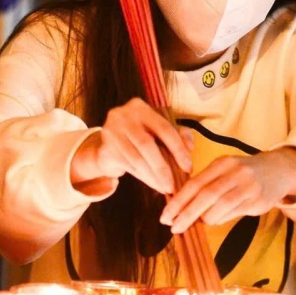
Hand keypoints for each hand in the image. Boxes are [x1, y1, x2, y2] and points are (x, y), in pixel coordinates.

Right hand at [69, 98, 193, 194]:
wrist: (107, 145)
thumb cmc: (139, 136)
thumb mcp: (157, 131)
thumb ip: (177, 135)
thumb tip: (190, 147)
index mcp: (139, 107)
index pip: (163, 128)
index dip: (178, 149)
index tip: (188, 167)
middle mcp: (123, 116)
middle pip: (147, 144)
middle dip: (162, 167)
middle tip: (173, 184)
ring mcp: (111, 132)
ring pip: (136, 158)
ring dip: (153, 176)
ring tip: (164, 187)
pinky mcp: (105, 149)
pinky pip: (127, 166)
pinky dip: (143, 177)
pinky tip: (153, 184)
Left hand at [159, 148, 295, 233]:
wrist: (278, 171)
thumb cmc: (242, 173)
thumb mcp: (224, 170)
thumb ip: (205, 185)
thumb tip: (181, 207)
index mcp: (222, 163)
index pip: (195, 183)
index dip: (178, 200)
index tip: (165, 215)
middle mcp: (235, 172)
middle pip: (206, 195)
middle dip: (187, 213)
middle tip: (173, 227)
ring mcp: (248, 186)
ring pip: (220, 206)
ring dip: (204, 218)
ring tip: (195, 224)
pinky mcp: (258, 200)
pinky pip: (233, 212)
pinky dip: (219, 218)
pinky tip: (212, 221)